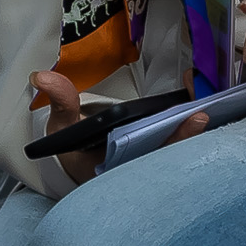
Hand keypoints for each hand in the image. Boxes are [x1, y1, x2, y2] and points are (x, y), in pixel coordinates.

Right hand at [30, 69, 205, 185]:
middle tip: (202, 110)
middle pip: (177, 154)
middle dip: (192, 133)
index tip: (194, 118)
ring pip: (184, 146)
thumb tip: (42, 76)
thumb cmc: (73, 146)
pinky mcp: (161, 146)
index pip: (157, 158)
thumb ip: (60, 102)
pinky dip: (191, 116)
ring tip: (199, 90)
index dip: (179, 139)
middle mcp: (143, 167)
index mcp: (122, 168)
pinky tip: (196, 91)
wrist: (77, 159)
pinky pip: (182, 135)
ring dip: (194, 122)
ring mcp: (154, 158)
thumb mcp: (63, 127)